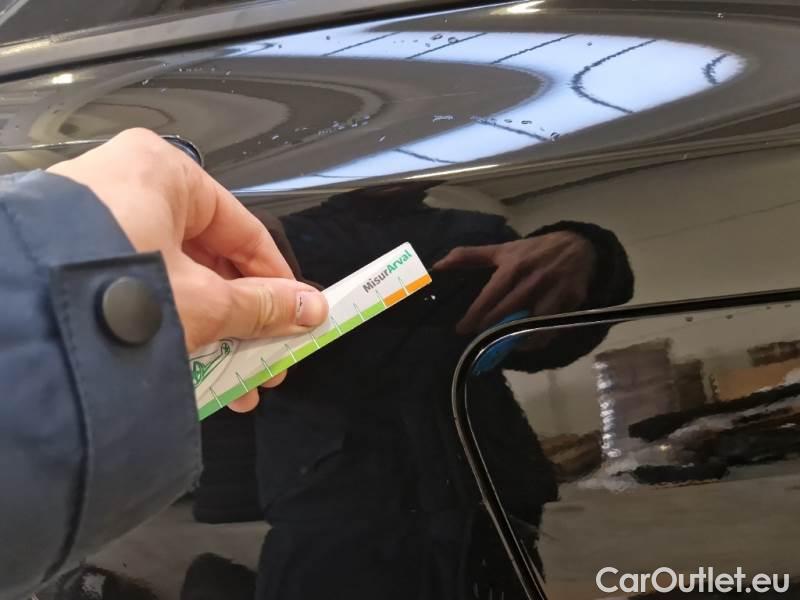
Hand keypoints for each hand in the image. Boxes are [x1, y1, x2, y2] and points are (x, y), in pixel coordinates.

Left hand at [48, 128, 327, 411]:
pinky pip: (138, 290)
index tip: (296, 315)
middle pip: (209, 260)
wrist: (17, 322)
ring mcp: (95, 223)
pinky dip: (166, 326)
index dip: (277, 280)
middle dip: (240, 320)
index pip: (243, 229)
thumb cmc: (105, 287)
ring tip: (226, 378)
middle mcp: (126, 187)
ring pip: (174, 280)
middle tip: (262, 358)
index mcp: (163, 172)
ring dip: (207, 332)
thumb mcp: (203, 302)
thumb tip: (308, 310)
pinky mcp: (71, 259)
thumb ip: (262, 306)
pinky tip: (183, 368)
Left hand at [433, 231, 594, 334]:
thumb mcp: (503, 249)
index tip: (461, 329)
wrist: (578, 245)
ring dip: (516, 339)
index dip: (475, 315)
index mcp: (514, 266)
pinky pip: (553, 327)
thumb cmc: (533, 251)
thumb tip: (438, 265)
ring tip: (502, 346)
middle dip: (492, 329)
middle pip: (509, 312)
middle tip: (479, 342)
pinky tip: (526, 343)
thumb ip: (470, 256)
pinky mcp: (572, 300)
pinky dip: (539, 339)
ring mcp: (555, 291)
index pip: (490, 295)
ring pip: (533, 323)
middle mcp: (533, 279)